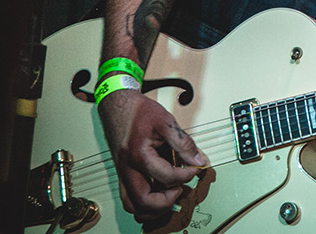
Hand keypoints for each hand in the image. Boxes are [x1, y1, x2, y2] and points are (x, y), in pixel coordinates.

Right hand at [97, 89, 207, 220]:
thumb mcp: (166, 121)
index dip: (186, 175)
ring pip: (132, 206)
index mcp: (138, 155)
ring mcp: (123, 174)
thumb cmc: (139, 112)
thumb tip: (197, 160)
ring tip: (169, 195)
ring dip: (153, 208)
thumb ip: (183, 142)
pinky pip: (129, 199)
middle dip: (167, 200)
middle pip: (144, 202)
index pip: (167, 177)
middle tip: (180, 188)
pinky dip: (144, 204)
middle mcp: (127, 169)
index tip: (195, 168)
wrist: (118, 106)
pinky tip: (158, 194)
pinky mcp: (123, 174)